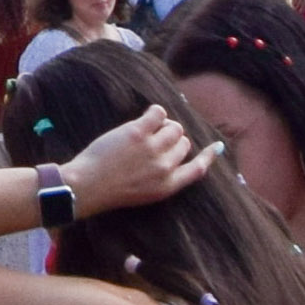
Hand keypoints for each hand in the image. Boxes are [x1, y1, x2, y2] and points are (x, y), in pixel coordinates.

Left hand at [61, 105, 219, 216]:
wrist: (89, 186)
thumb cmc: (112, 189)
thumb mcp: (146, 192)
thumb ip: (162, 176)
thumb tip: (174, 154)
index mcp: (168, 186)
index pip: (198, 169)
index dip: (209, 156)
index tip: (216, 146)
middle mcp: (165, 168)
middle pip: (183, 143)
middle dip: (173, 138)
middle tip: (155, 138)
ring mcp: (153, 149)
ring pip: (173, 127)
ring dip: (164, 124)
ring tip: (149, 128)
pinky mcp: (138, 132)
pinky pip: (158, 112)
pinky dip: (156, 111)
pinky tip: (148, 115)